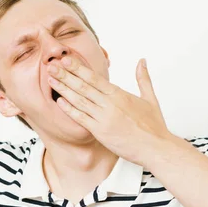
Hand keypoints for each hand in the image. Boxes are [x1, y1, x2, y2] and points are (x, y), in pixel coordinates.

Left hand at [47, 56, 171, 166]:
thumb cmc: (154, 126)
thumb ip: (143, 78)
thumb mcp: (150, 98)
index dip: (78, 68)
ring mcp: (104, 118)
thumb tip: (142, 61)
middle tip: (51, 64)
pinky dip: (69, 109)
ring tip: (51, 79)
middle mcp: (110, 104)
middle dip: (66, 74)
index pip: (95, 77)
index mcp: (120, 94)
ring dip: (63, 89)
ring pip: (79, 100)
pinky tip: (58, 101)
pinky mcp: (101, 132)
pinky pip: (81, 118)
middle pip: (83, 85)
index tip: (66, 59)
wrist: (156, 147)